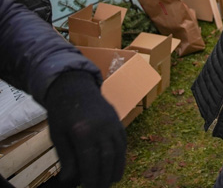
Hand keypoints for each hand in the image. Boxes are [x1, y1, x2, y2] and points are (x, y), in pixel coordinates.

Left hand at [44, 71, 125, 187]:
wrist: (74, 87)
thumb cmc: (62, 114)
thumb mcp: (57, 136)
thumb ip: (66, 158)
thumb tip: (70, 179)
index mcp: (83, 131)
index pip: (90, 161)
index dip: (91, 177)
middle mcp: (101, 128)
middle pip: (107, 158)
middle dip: (105, 177)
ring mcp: (112, 123)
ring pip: (119, 151)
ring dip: (116, 168)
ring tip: (112, 181)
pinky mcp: (117, 121)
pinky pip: (123, 142)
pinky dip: (121, 156)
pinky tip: (116, 166)